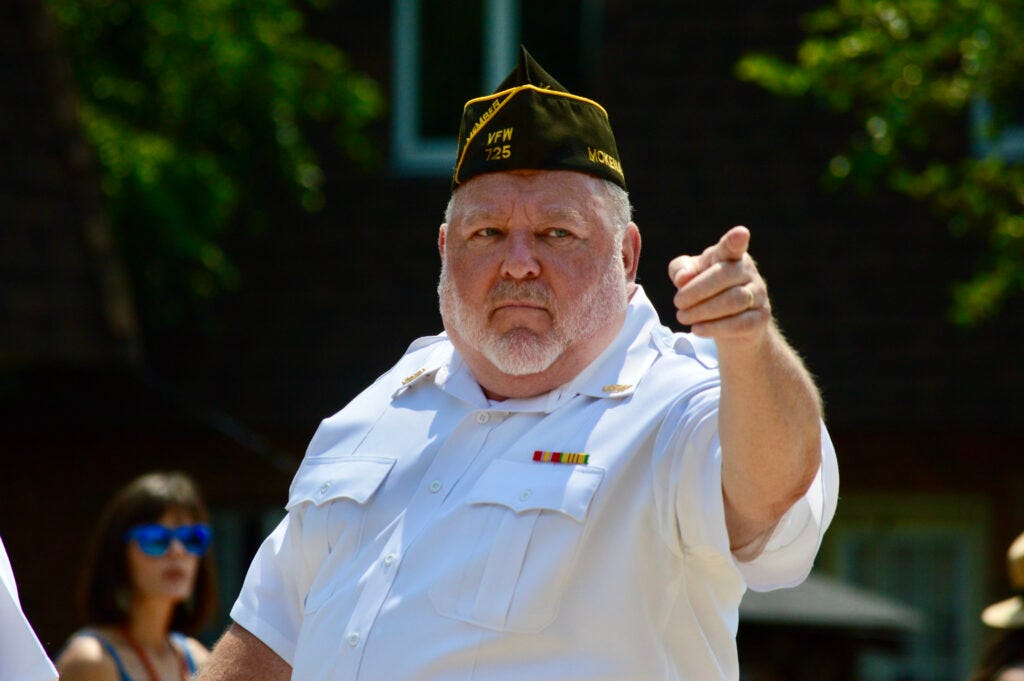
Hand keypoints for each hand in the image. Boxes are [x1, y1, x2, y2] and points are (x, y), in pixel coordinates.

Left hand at [667, 226, 769, 342]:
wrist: (733, 327)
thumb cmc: (707, 292)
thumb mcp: (689, 276)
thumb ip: (681, 269)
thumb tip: (683, 278)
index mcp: (730, 256)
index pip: (733, 246)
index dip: (736, 240)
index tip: (740, 233)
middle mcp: (748, 272)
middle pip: (724, 276)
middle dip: (696, 291)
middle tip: (677, 303)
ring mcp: (758, 295)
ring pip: (733, 301)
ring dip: (702, 311)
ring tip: (683, 317)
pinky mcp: (760, 319)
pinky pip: (739, 324)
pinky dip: (715, 328)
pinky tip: (698, 329)